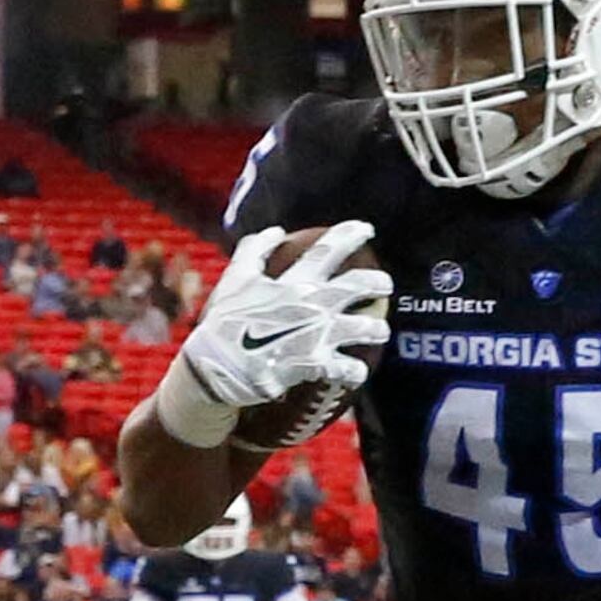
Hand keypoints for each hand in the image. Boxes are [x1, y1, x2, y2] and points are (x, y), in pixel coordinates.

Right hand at [180, 223, 390, 413]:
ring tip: (380, 330)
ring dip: (376, 328)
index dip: (350, 236)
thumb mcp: (234, 280)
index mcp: (292, 282)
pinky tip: (358, 371)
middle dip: (377, 282)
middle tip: (386, 284)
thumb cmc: (224, 322)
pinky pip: (346, 368)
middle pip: (356, 286)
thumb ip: (254, 252)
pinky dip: (355, 370)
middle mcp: (309, 304)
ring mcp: (315, 334)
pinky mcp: (313, 364)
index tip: (367, 229)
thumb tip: (275, 230)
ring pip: (361, 327)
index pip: (328, 252)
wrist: (215, 367)